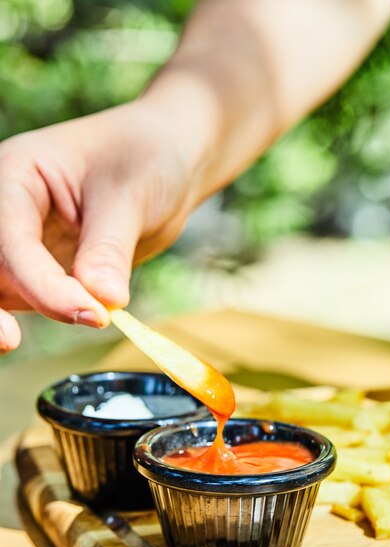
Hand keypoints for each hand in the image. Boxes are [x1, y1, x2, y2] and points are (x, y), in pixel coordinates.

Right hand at [0, 102, 193, 351]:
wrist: (168, 162)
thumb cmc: (146, 157)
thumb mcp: (130, 194)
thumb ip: (109, 248)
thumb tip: (101, 300)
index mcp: (16, 175)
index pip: (10, 238)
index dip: (40, 283)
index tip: (91, 313)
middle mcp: (8, 210)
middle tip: (10, 341)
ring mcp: (23, 241)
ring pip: (1, 289)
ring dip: (20, 314)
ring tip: (85, 319)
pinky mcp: (42, 267)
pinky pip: (28, 298)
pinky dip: (45, 312)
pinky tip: (81, 317)